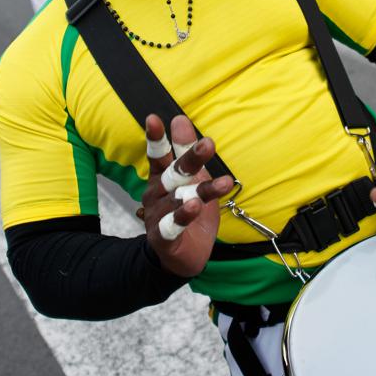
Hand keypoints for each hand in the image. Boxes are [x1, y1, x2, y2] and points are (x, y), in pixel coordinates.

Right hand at [140, 114, 233, 276]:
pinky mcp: (163, 237)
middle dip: (190, 158)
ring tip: (221, 183)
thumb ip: (186, 152)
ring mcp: (157, 216)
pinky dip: (184, 216)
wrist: (180, 257)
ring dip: (200, 190)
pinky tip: (195, 207)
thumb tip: (180, 118)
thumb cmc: (188, 211)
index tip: (154, 118)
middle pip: (173, 173)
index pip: (158, 155)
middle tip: (209, 144)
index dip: (155, 138)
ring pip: (179, 199)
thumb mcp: (193, 180)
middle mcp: (156, 194)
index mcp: (161, 178)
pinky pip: (173, 225)